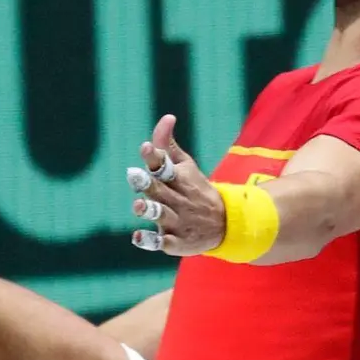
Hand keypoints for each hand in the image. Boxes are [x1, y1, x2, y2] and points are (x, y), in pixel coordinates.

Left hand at [127, 115, 225, 255]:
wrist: (225, 224)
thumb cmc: (196, 189)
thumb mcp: (186, 167)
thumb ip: (168, 146)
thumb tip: (167, 116)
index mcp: (179, 179)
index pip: (165, 166)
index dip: (154, 157)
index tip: (144, 148)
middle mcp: (178, 200)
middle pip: (159, 190)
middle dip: (147, 183)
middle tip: (133, 175)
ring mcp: (177, 222)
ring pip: (161, 215)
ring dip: (149, 210)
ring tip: (138, 206)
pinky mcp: (176, 243)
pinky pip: (162, 243)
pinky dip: (150, 241)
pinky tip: (137, 237)